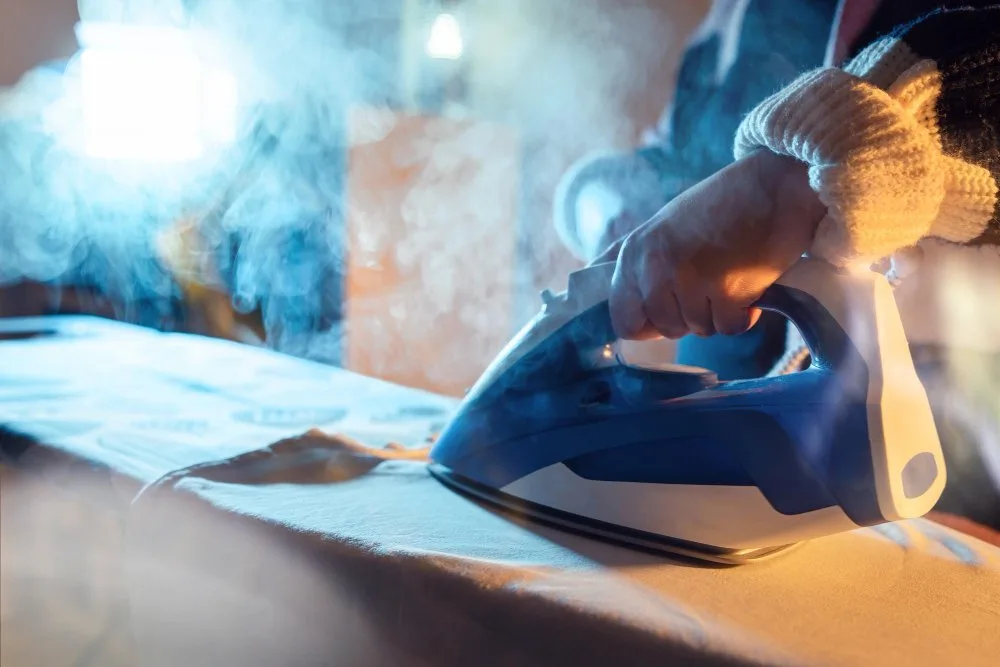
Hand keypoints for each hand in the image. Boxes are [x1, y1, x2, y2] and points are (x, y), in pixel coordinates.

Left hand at [604, 150, 826, 339]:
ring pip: (700, 329)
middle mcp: (654, 266)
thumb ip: (635, 260)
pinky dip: (745, 314)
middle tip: (712, 281)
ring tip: (732, 273)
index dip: (649, 323)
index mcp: (634, 252)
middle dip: (692, 316)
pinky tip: (750, 282)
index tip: (672, 309)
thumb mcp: (664, 226)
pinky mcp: (725, 289)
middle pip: (667, 328)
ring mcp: (688, 278)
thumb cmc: (723, 205)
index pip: (623, 320)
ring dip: (720, 312)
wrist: (777, 183)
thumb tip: (592, 278)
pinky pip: (730, 327)